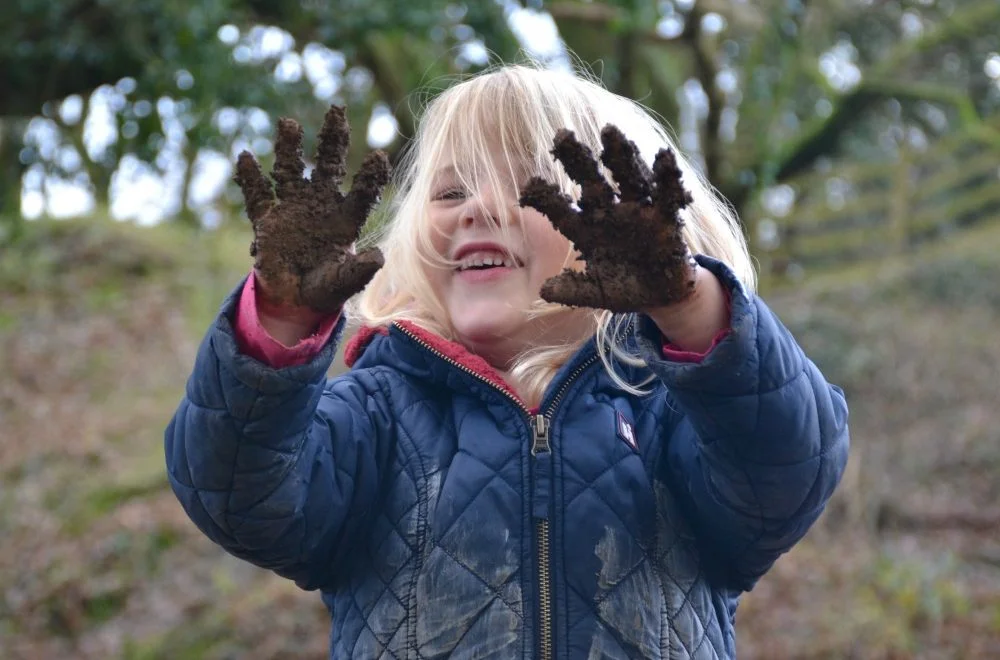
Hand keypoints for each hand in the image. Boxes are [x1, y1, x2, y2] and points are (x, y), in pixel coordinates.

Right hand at [234, 104, 389, 313]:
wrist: (294, 298)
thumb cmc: (326, 287)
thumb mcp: (343, 282)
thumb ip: (359, 270)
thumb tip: (379, 257)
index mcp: (345, 217)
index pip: (362, 190)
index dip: (370, 174)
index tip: (379, 155)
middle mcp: (320, 203)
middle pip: (328, 164)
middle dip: (332, 139)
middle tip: (335, 111)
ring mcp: (292, 207)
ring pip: (290, 170)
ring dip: (289, 147)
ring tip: (289, 124)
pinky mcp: (267, 219)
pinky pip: (257, 195)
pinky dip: (250, 178)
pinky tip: (245, 157)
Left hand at [519, 125, 695, 312]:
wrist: (661, 296)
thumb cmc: (624, 288)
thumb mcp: (597, 292)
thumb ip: (573, 290)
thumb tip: (544, 292)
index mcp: (587, 228)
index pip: (561, 209)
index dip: (546, 198)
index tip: (527, 186)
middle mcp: (610, 212)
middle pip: (591, 181)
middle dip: (578, 160)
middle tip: (562, 137)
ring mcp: (639, 211)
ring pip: (627, 178)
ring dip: (619, 156)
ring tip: (610, 132)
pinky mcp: (667, 217)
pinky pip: (666, 194)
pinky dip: (666, 176)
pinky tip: (664, 156)